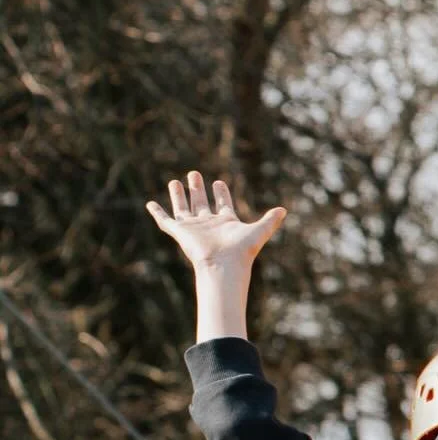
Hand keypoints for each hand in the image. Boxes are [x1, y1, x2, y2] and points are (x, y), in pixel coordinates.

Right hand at [147, 171, 285, 273]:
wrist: (224, 265)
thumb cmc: (241, 251)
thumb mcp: (259, 231)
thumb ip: (270, 221)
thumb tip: (285, 210)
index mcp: (226, 223)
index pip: (223, 204)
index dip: (221, 193)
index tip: (219, 182)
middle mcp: (208, 225)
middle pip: (202, 203)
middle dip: (198, 189)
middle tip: (194, 174)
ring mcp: (193, 229)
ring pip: (183, 208)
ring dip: (179, 195)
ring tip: (175, 181)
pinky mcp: (180, 232)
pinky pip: (165, 220)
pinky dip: (157, 212)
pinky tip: (149, 203)